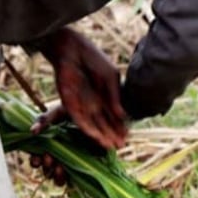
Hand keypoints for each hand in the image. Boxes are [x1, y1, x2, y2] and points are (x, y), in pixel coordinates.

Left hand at [32, 28, 129, 149]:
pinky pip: (79, 120)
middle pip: (103, 124)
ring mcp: (82, 105)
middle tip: (120, 147)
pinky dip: (88, 129)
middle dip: (111, 136)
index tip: (127, 138)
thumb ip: (115, 96)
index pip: (114, 117)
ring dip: (101, 136)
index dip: (120, 128)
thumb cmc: (95, 60)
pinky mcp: (70, 104)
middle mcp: (94, 104)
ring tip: (109, 147)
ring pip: (92, 125)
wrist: (74, 50)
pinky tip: (96, 137)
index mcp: (105, 97)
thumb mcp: (111, 77)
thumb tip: (123, 115)